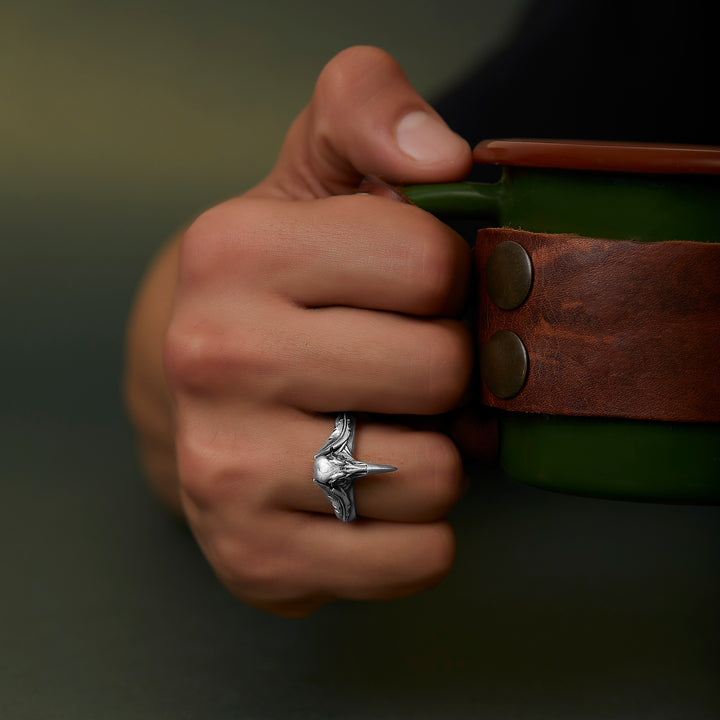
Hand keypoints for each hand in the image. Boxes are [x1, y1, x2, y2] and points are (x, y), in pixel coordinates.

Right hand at [128, 46, 479, 615]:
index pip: (431, 263)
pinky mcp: (254, 558)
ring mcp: (225, 471)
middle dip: (445, 369)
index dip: (446, 279)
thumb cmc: (286, 279)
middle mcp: (213, 360)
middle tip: (402, 366)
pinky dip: (421, 531)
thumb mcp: (316, 170)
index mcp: (234, 252)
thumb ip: (370, 111)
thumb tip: (441, 155)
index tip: (410, 290)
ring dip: (435, 452)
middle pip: (439, 371)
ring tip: (383, 426)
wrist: (202, 384)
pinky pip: (413, 560)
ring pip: (434, 476)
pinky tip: (375, 494)